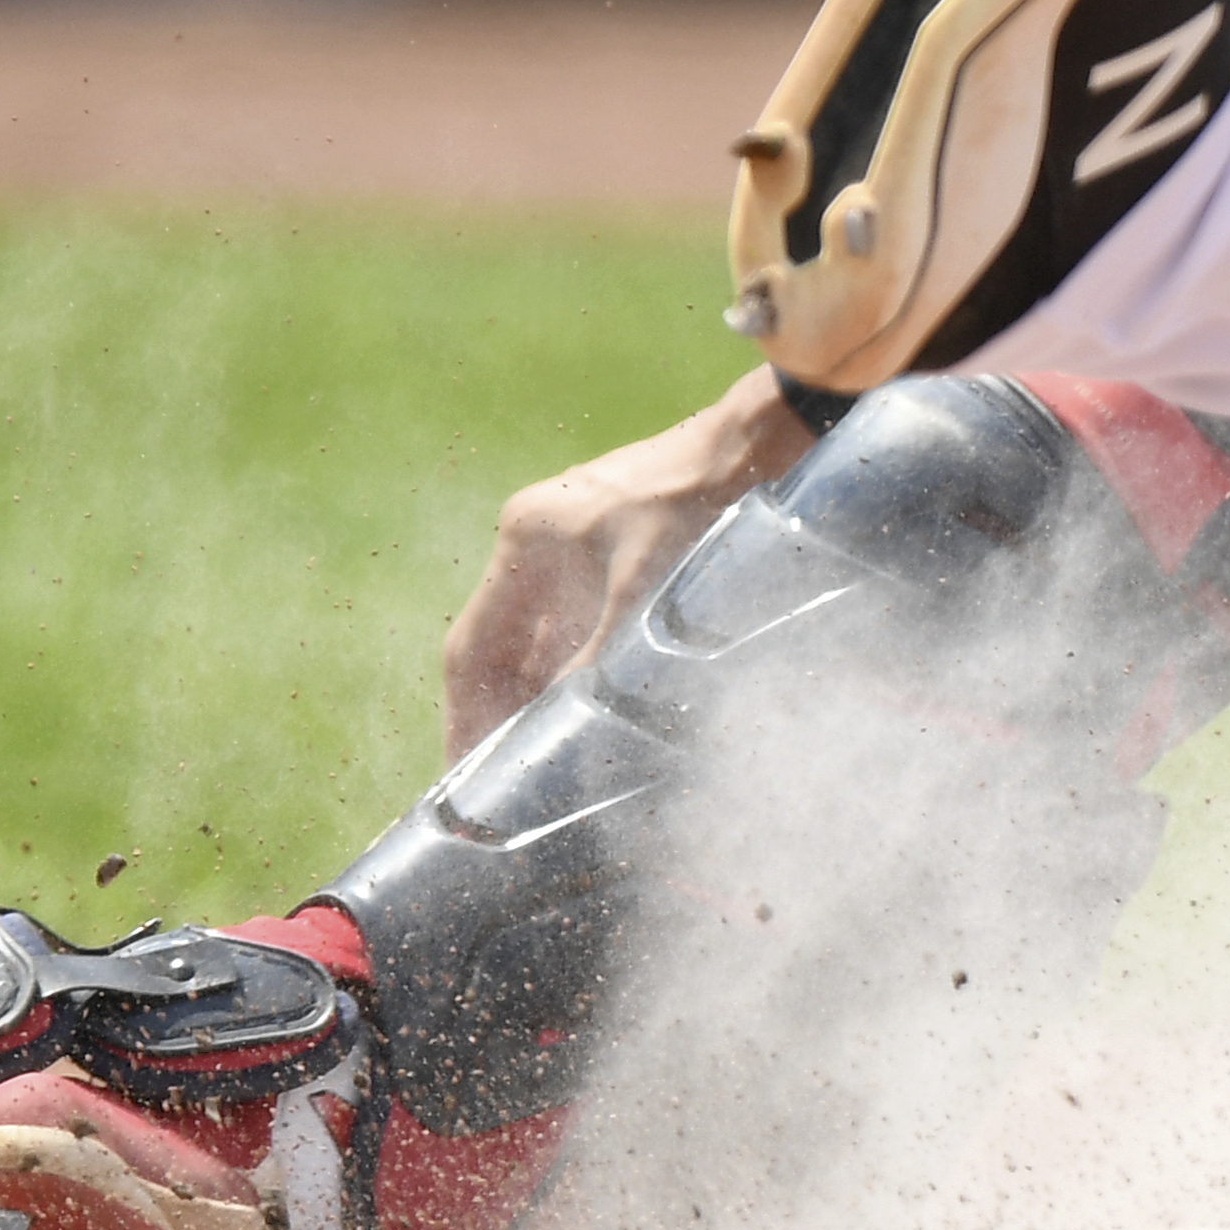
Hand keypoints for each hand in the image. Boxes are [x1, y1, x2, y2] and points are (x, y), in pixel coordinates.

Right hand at [435, 368, 817, 752]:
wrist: (768, 439)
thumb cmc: (705, 505)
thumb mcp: (646, 592)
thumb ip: (598, 662)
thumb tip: (567, 731)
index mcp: (526, 538)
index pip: (472, 649)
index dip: (465, 717)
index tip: (461, 777)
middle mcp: (538, 540)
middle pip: (500, 650)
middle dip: (498, 717)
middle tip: (498, 789)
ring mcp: (576, 544)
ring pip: (540, 642)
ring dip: (537, 701)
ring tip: (537, 768)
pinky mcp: (617, 550)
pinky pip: (579, 628)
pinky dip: (576, 674)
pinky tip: (587, 717)